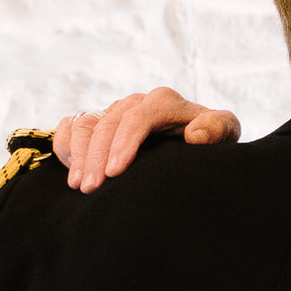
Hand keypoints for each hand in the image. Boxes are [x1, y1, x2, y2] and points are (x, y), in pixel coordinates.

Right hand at [51, 88, 240, 192]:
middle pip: (108, 122)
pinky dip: (67, 147)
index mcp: (165, 102)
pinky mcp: (97, 122)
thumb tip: (195, 135)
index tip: (115, 172)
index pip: (139, 115)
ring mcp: (114, 111)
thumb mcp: (224, 134)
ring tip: (81, 187)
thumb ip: (218, 129)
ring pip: (87, 124)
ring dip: (80, 156)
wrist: (191, 145)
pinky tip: (71, 174)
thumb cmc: (209, 143)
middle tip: (92, 189)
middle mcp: (136, 102)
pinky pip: (71, 126)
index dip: (124, 142)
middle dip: (97, 156)